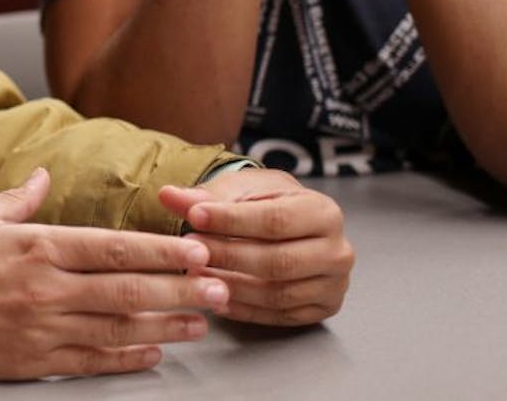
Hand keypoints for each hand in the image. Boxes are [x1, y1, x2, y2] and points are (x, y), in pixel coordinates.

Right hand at [0, 168, 228, 379]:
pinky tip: (154, 352)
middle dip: (181, 289)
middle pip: (128, 289)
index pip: (113, 246)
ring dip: (166, 325)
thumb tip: (44, 177)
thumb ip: (20, 199)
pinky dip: (127, 357)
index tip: (197, 250)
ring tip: (201, 322)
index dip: (162, 250)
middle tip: (220, 289)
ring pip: (118, 327)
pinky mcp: (32, 361)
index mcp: (36, 246)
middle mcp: (46, 288)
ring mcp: (41, 328)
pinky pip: (91, 360)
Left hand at [159, 169, 352, 326]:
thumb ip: (204, 196)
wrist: (289, 223)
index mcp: (323, 212)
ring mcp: (333, 285)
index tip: (194, 216)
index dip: (231, 220)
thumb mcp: (238, 190)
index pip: (275, 220)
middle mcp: (337, 251)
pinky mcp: (320, 310)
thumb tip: (168, 195)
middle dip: (228, 257)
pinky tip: (215, 296)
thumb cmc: (265, 202)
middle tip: (190, 251)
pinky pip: (278, 316)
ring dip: (231, 286)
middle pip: (277, 261)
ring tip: (195, 275)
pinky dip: (243, 309)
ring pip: (277, 293)